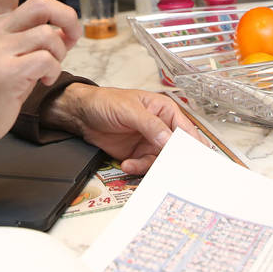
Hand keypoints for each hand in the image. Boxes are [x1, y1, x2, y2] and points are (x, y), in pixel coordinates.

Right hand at [0, 0, 80, 159]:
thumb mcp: (8, 53)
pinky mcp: (6, 71)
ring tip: (50, 68)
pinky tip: (41, 82)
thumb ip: (32, 36)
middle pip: (43, 4)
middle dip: (68, 19)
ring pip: (49, 36)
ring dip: (60, 54)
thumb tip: (66, 30)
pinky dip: (53, 71)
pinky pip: (47, 60)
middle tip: (72, 39)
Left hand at [45, 84, 203, 174]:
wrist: (81, 114)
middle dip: (172, 160)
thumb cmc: (106, 101)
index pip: (185, 129)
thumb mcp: (130, 110)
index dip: (190, 145)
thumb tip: (169, 140)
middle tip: (168, 169)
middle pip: (176, 149)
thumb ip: (151, 125)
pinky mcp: (138, 154)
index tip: (189, 158)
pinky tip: (126, 164)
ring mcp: (149, 142)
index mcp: (164, 111)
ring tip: (134, 164)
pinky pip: (145, 166)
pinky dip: (137, 168)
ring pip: (161, 161)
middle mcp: (160, 128)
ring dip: (150, 166)